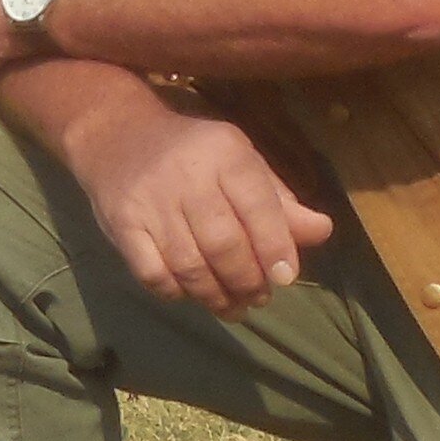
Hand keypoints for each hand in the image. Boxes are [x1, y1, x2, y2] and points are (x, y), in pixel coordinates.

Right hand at [67, 102, 334, 316]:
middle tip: (257, 298)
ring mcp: (150, 203)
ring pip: (189, 265)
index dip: (275, 247)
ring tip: (232, 307)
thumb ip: (279, 201)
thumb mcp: (241, 162)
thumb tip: (322, 232)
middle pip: (223, 244)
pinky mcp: (122, 225)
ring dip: (215, 296)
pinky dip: (176, 292)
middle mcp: (187, 177)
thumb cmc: (193, 152)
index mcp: (225, 154)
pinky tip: (190, 294)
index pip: (257, 206)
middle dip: (247, 280)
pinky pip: (152, 273)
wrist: (116, 133)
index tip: (285, 278)